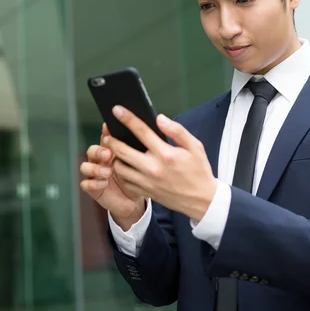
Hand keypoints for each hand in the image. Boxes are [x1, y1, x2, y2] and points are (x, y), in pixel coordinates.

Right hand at [80, 123, 145, 230]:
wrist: (134, 201)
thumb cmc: (138, 178)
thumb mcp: (141, 163)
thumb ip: (141, 149)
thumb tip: (150, 131)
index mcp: (112, 151)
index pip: (105, 138)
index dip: (105, 133)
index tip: (108, 128)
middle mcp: (101, 161)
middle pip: (92, 150)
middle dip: (98, 151)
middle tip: (108, 154)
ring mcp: (95, 175)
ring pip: (85, 166)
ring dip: (95, 168)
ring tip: (107, 172)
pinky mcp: (93, 188)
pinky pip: (85, 184)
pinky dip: (93, 183)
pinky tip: (104, 183)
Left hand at [103, 106, 216, 220]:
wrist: (201, 200)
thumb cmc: (198, 170)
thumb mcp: (195, 147)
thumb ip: (177, 131)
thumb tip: (160, 118)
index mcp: (166, 154)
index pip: (141, 131)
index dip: (127, 119)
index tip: (117, 110)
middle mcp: (153, 168)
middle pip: (122, 151)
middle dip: (111, 140)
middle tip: (108, 134)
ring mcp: (147, 182)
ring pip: (119, 167)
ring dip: (114, 157)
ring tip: (115, 151)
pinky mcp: (145, 192)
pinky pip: (125, 181)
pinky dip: (121, 172)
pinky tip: (125, 166)